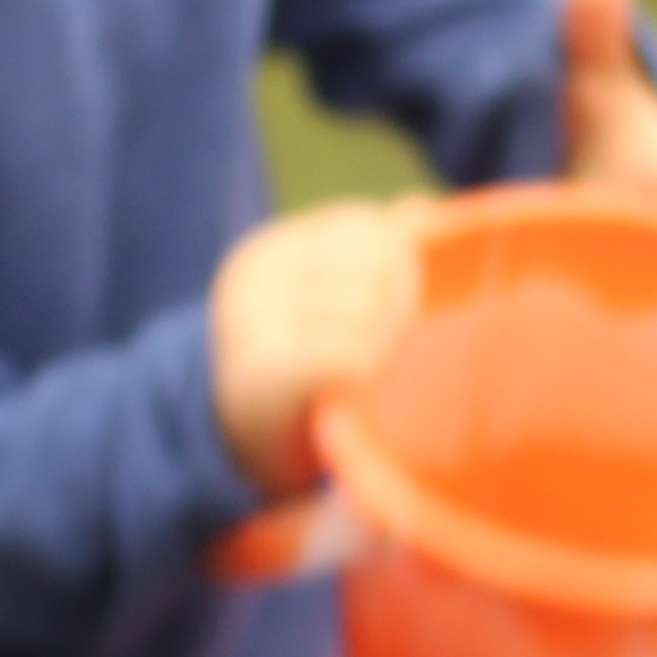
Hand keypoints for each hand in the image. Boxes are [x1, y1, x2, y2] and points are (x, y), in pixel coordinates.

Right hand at [211, 198, 420, 494]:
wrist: (235, 448)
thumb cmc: (298, 373)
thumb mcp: (328, 304)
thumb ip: (373, 253)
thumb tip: (421, 207)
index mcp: (272, 252)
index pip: (365, 225)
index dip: (402, 264)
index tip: (400, 309)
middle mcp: (256, 277)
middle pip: (376, 263)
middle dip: (402, 307)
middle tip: (389, 349)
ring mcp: (253, 321)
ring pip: (369, 310)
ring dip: (388, 347)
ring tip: (370, 374)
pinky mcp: (264, 371)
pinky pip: (351, 355)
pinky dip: (369, 376)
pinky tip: (356, 395)